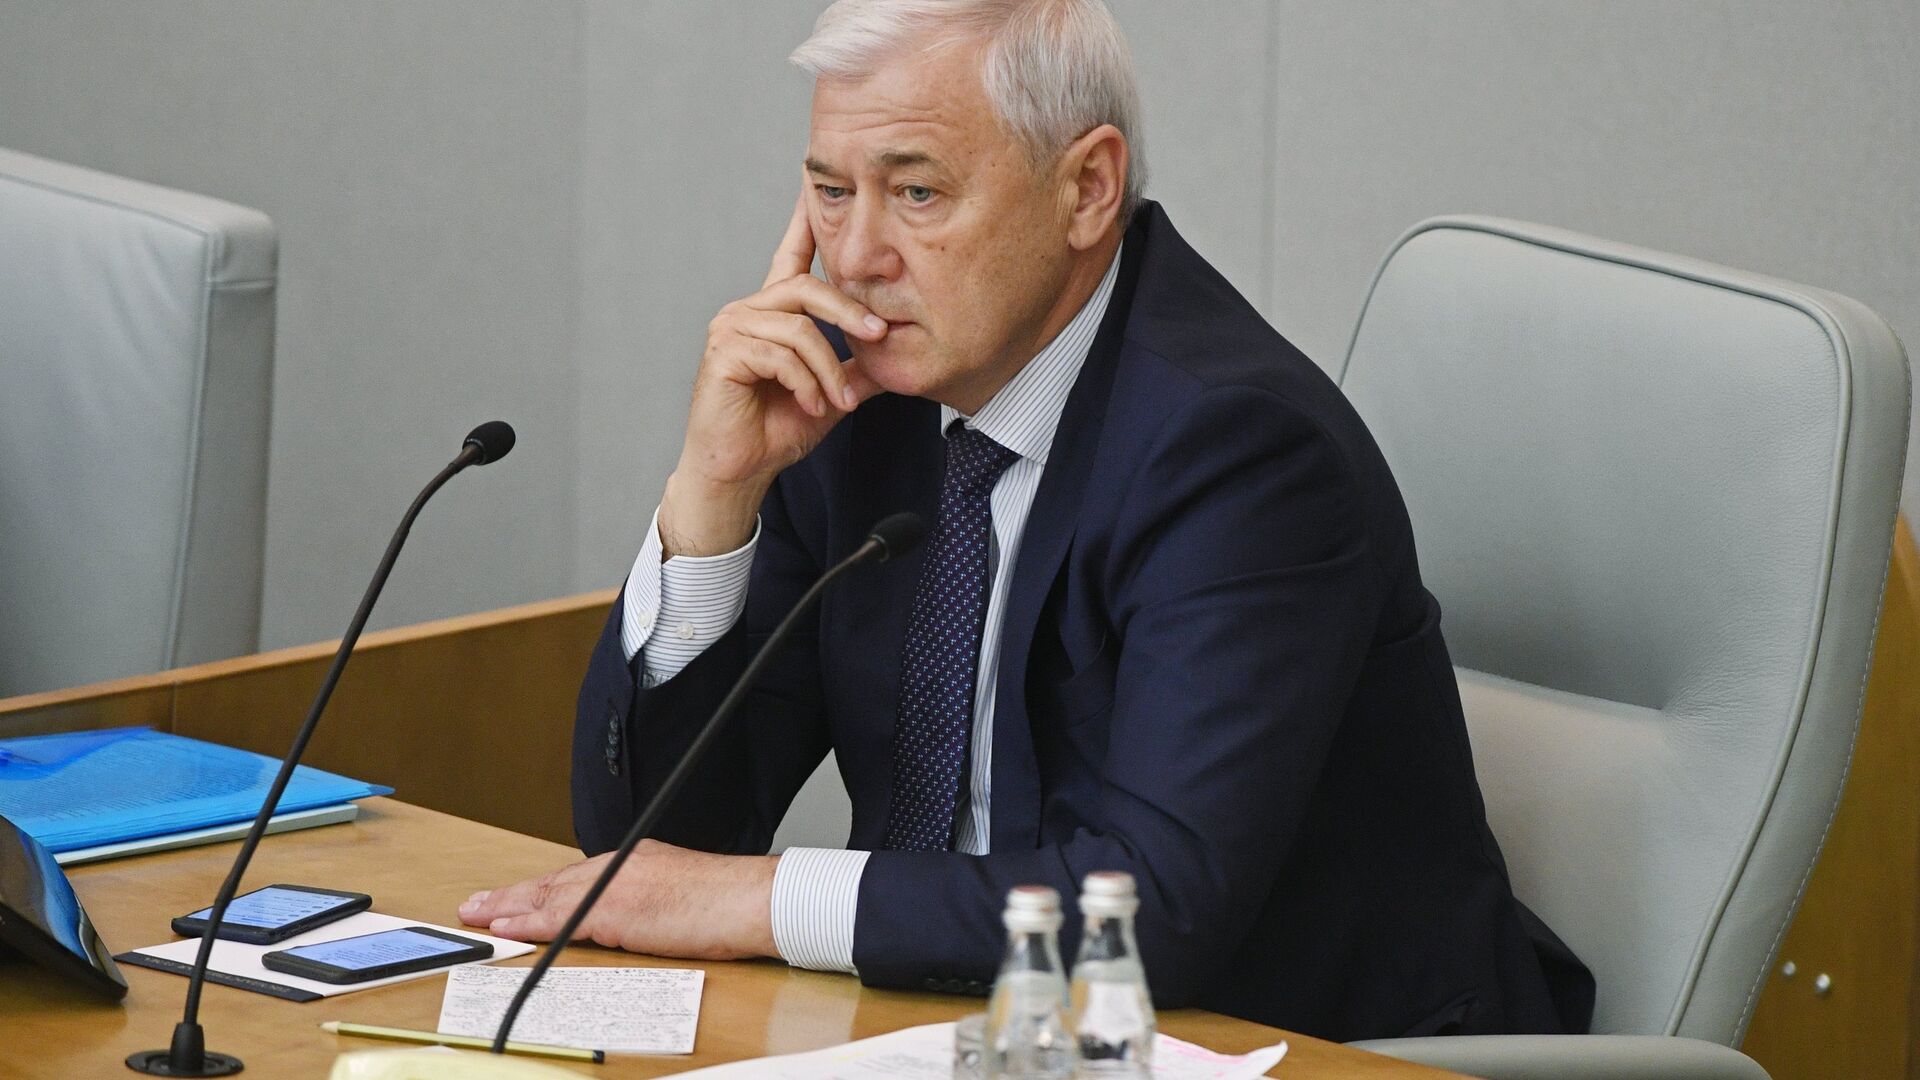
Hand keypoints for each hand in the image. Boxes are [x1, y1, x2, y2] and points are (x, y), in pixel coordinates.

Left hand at [457, 841, 779, 960]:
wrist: (748, 898)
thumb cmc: (729, 900)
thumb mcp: (682, 891)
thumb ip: (653, 899)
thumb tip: (639, 919)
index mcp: (636, 859)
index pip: (576, 876)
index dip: (541, 888)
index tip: (516, 896)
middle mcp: (619, 865)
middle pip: (553, 882)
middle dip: (512, 894)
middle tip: (476, 903)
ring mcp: (614, 885)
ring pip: (548, 896)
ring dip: (508, 907)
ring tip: (477, 915)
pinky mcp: (613, 909)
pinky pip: (558, 919)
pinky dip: (528, 924)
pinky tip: (507, 929)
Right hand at [660, 190, 887, 556]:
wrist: (741, 470)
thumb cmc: (777, 429)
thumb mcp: (831, 392)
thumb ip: (856, 366)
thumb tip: (896, 350)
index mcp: (774, 313)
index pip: (792, 255)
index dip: (804, 219)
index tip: (814, 180)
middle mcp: (749, 311)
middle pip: (807, 287)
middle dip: (850, 311)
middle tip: (881, 336)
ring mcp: (732, 328)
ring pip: (799, 326)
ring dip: (828, 367)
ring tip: (839, 400)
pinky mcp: (724, 352)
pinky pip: (780, 353)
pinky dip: (805, 382)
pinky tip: (809, 404)